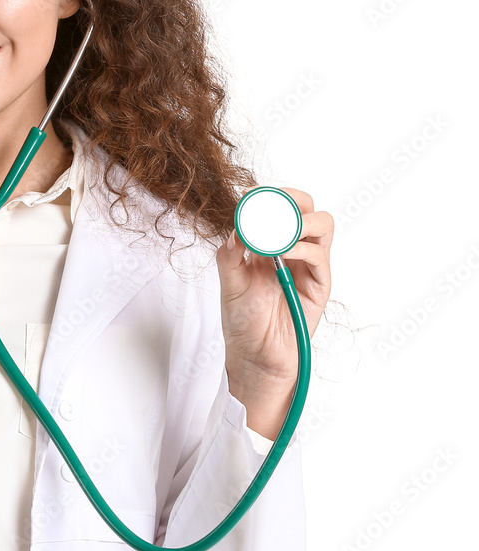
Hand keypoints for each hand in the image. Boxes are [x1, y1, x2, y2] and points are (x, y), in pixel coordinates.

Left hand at [215, 187, 333, 432]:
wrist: (255, 357)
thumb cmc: (242, 321)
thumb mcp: (228, 283)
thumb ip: (229, 254)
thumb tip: (234, 226)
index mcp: (268, 244)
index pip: (277, 207)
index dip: (267, 196)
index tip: (248, 194)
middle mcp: (291, 249)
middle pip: (306, 207)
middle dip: (291, 198)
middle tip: (271, 205)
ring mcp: (308, 265)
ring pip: (322, 224)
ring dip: (301, 220)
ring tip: (278, 233)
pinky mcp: (320, 285)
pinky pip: (320, 255)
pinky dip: (303, 247)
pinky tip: (284, 253)